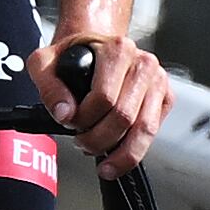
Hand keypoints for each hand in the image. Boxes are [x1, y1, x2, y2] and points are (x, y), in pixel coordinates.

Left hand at [28, 33, 171, 174]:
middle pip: (125, 117)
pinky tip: (116, 152)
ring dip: (120, 152)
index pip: (104, 97)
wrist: (94, 49)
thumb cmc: (73, 56)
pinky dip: (134, 149)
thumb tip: (64, 113)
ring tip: (102, 161)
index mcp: (117, 49)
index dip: (84, 118)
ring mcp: (157, 81)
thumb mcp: (45, 62)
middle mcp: (143, 63)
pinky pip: (153, 132)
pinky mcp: (165, 98)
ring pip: (144, 130)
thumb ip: (48, 86)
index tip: (70, 123)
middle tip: (82, 142)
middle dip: (99, 139)